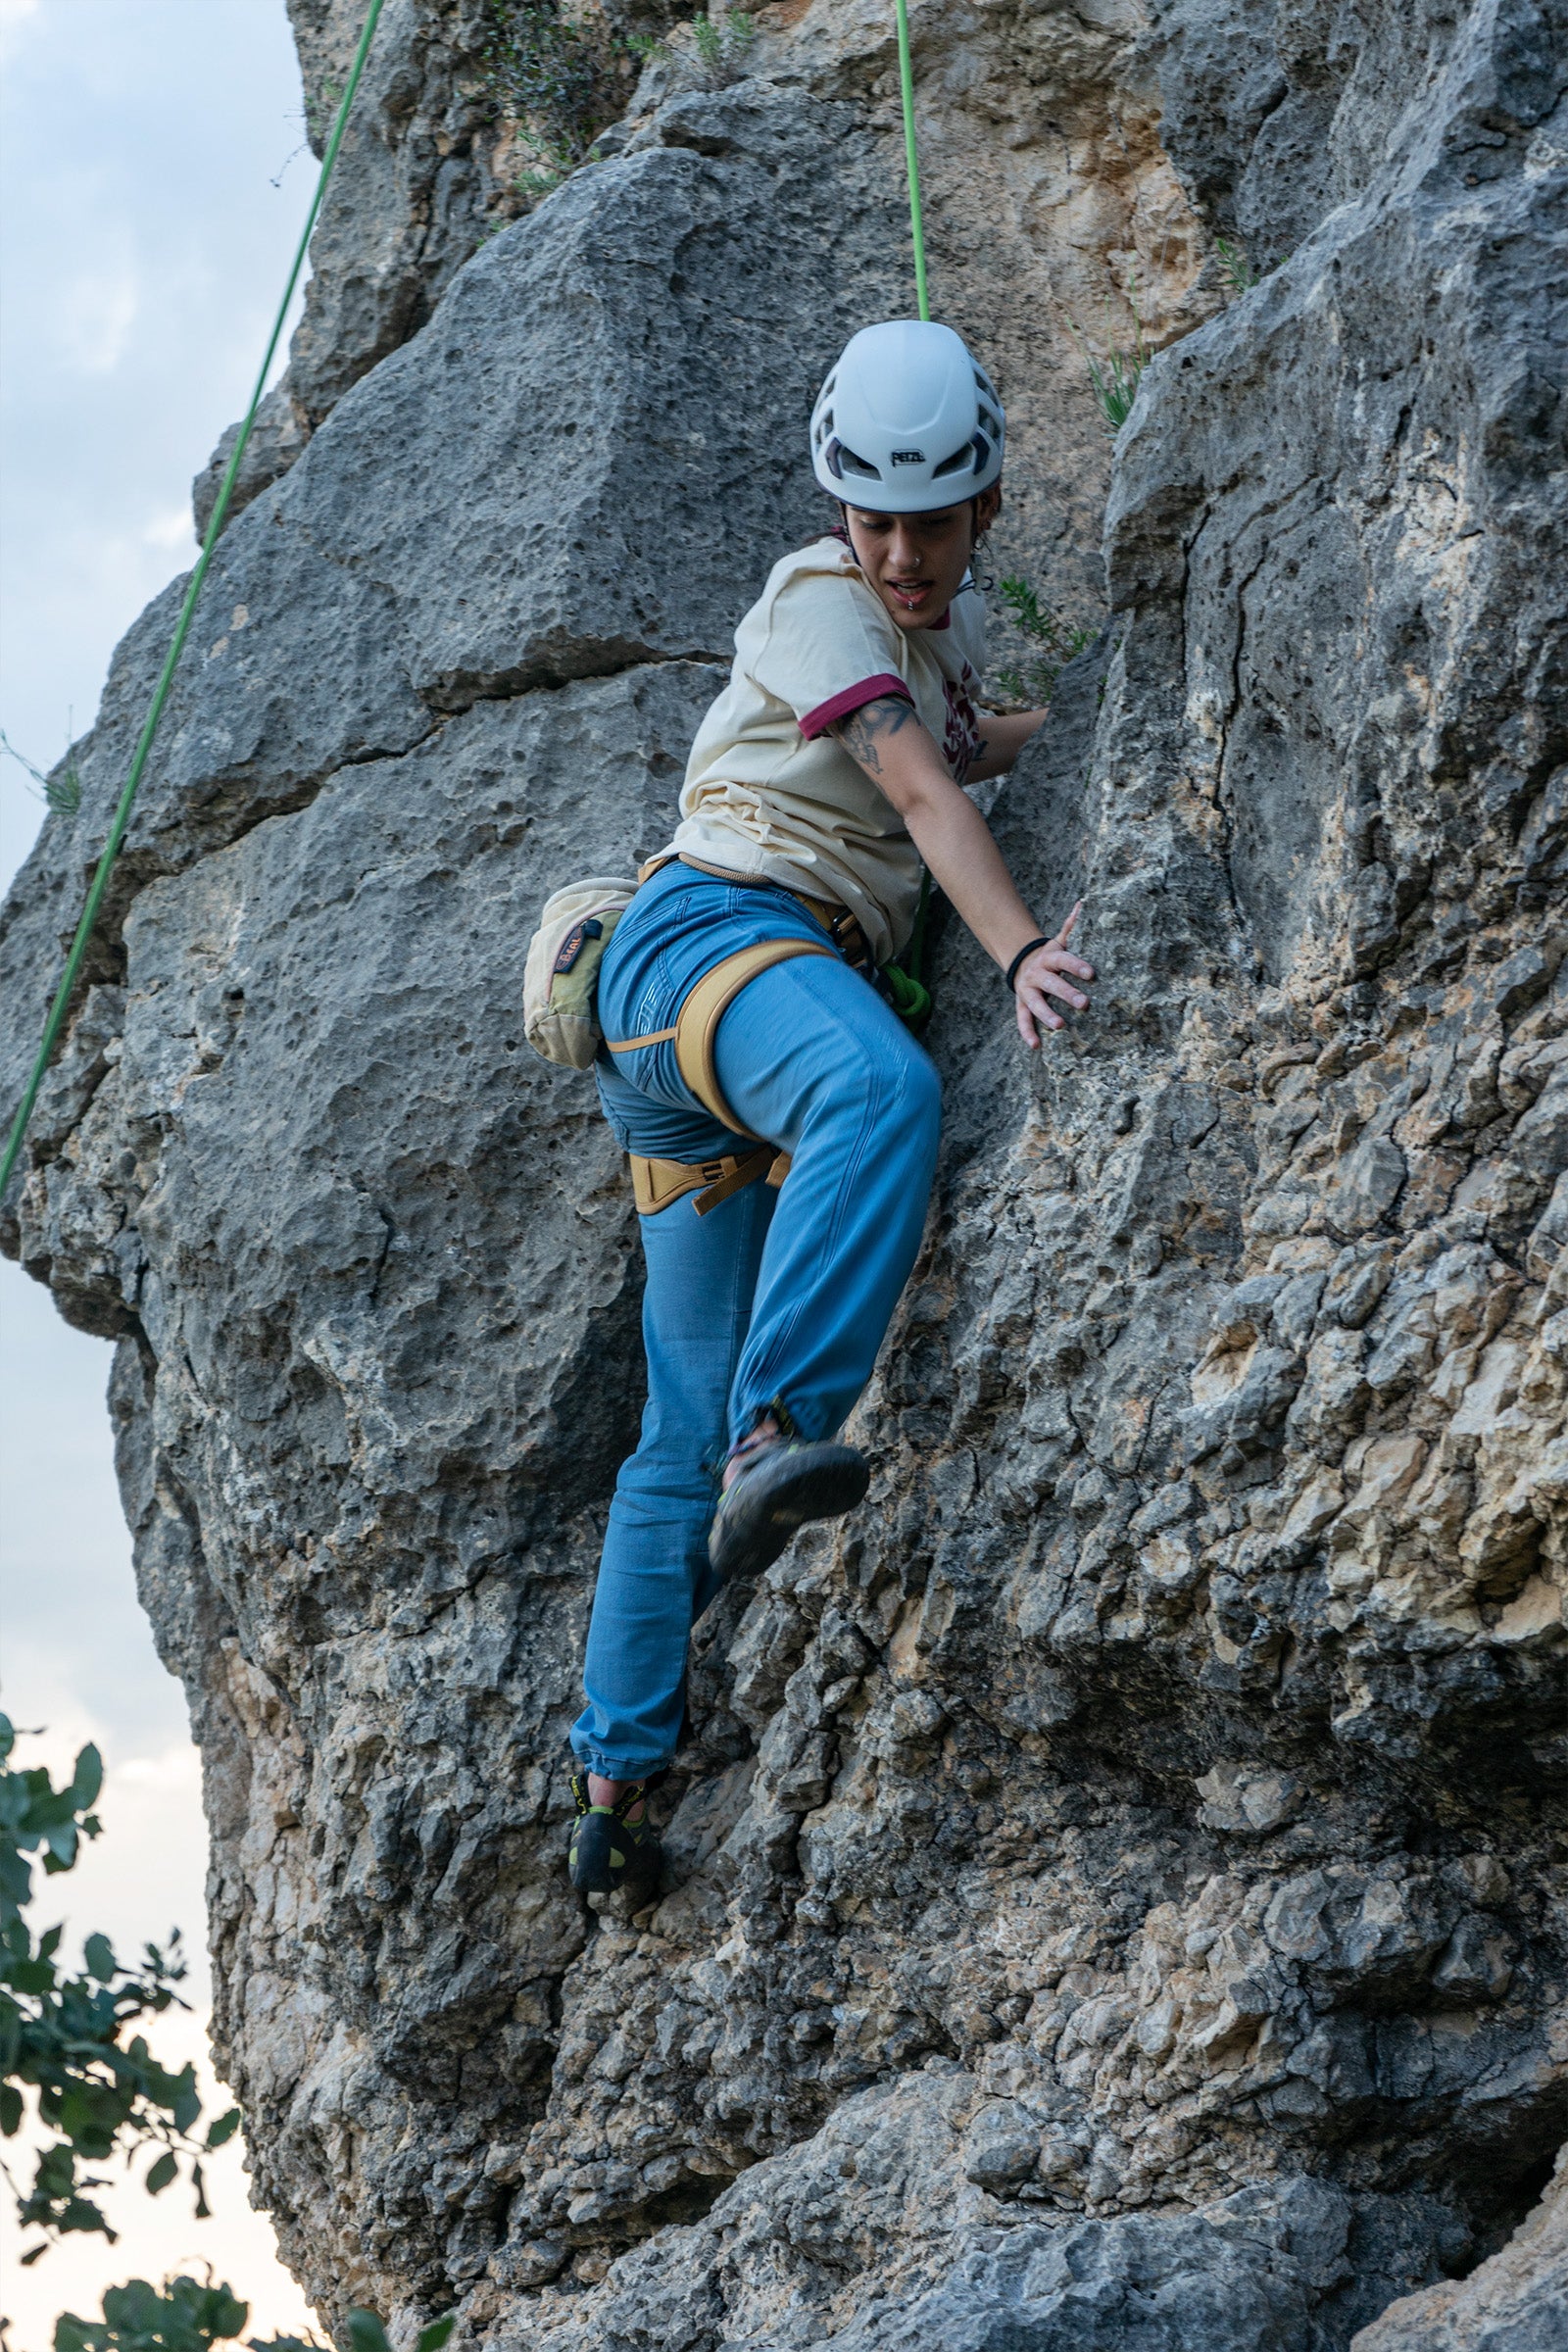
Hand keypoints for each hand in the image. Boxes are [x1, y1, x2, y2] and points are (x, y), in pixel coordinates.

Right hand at [1014, 903, 1094, 1047]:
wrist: (1022, 964)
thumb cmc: (1050, 956)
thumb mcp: (1058, 941)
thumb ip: (1070, 926)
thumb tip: (1082, 903)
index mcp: (1049, 958)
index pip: (1065, 960)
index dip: (1077, 966)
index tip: (1092, 974)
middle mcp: (1037, 974)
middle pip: (1052, 984)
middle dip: (1067, 993)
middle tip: (1085, 1003)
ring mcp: (1028, 991)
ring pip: (1036, 1004)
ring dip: (1047, 1015)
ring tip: (1060, 1026)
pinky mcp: (1021, 1005)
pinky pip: (1022, 1020)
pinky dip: (1027, 1033)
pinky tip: (1036, 1046)